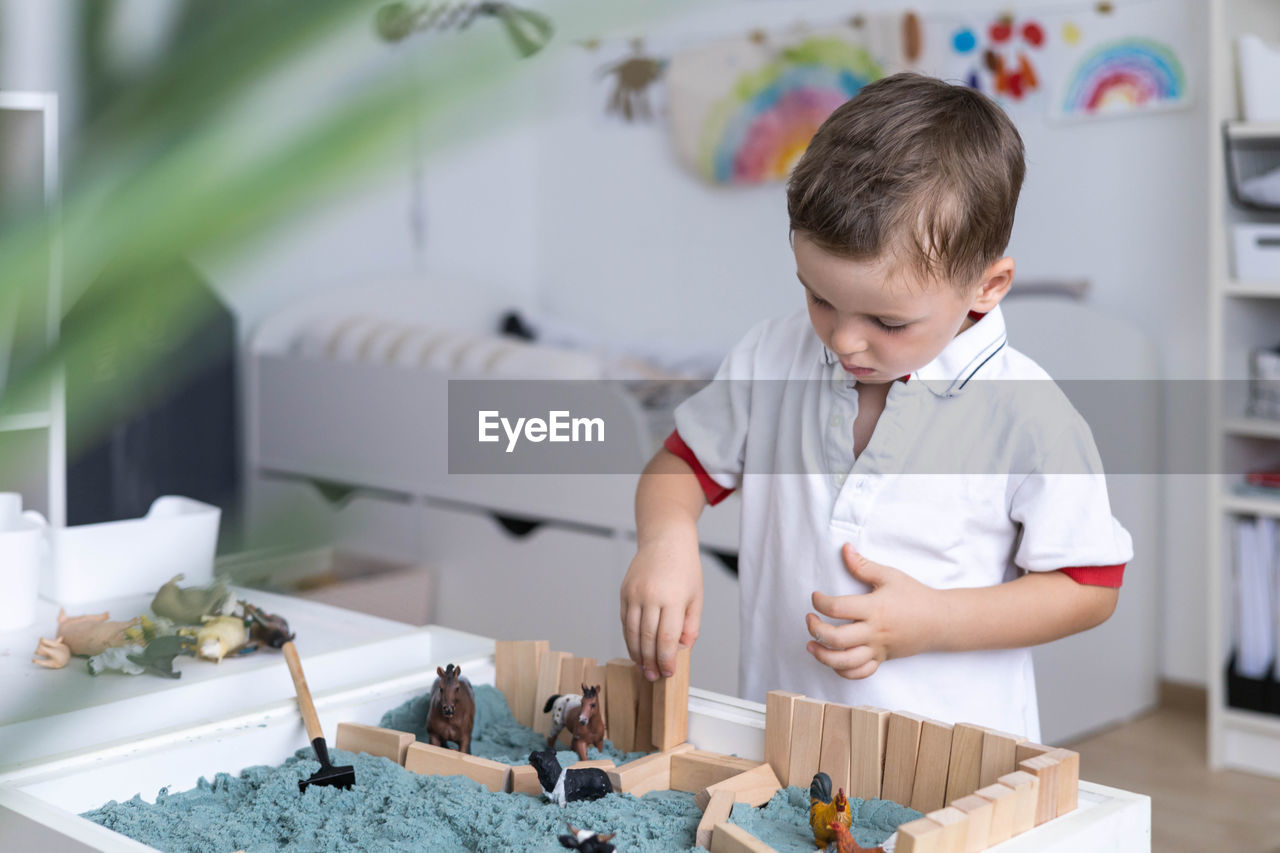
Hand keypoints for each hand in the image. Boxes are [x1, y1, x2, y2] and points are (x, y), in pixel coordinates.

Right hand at [620, 534, 701, 681]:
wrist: (666, 539)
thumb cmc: (685, 568)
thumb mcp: (696, 596)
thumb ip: (690, 625)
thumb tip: (681, 649)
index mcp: (673, 598)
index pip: (666, 638)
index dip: (666, 660)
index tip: (668, 673)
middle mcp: (650, 596)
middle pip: (647, 638)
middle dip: (650, 661)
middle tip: (653, 677)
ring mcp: (634, 593)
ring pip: (631, 632)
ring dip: (637, 653)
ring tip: (643, 667)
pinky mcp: (624, 592)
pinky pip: (625, 620)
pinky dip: (629, 638)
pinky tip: (635, 648)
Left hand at [805, 543, 940, 678]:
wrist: (940, 620)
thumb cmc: (914, 596)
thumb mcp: (890, 576)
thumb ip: (864, 565)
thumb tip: (845, 548)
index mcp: (874, 608)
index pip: (837, 608)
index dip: (819, 602)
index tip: (816, 597)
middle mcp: (874, 632)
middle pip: (836, 639)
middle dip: (815, 630)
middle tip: (809, 619)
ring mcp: (878, 649)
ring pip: (844, 662)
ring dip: (822, 656)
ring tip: (811, 645)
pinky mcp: (882, 659)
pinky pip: (860, 673)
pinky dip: (843, 671)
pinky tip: (833, 660)